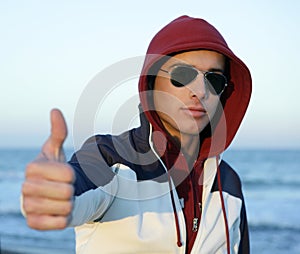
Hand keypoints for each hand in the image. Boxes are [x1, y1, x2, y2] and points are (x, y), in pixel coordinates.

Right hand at [22, 109, 74, 229]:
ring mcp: (28, 207)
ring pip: (65, 208)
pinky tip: (58, 212)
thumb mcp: (56, 150)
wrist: (50, 194)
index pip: (68, 173)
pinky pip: (59, 223)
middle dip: (71, 189)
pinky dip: (64, 218)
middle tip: (65, 188)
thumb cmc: (55, 171)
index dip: (73, 174)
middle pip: (67, 191)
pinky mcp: (33, 223)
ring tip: (62, 199)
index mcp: (32, 167)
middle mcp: (26, 187)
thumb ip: (58, 132)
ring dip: (69, 204)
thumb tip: (55, 110)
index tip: (66, 175)